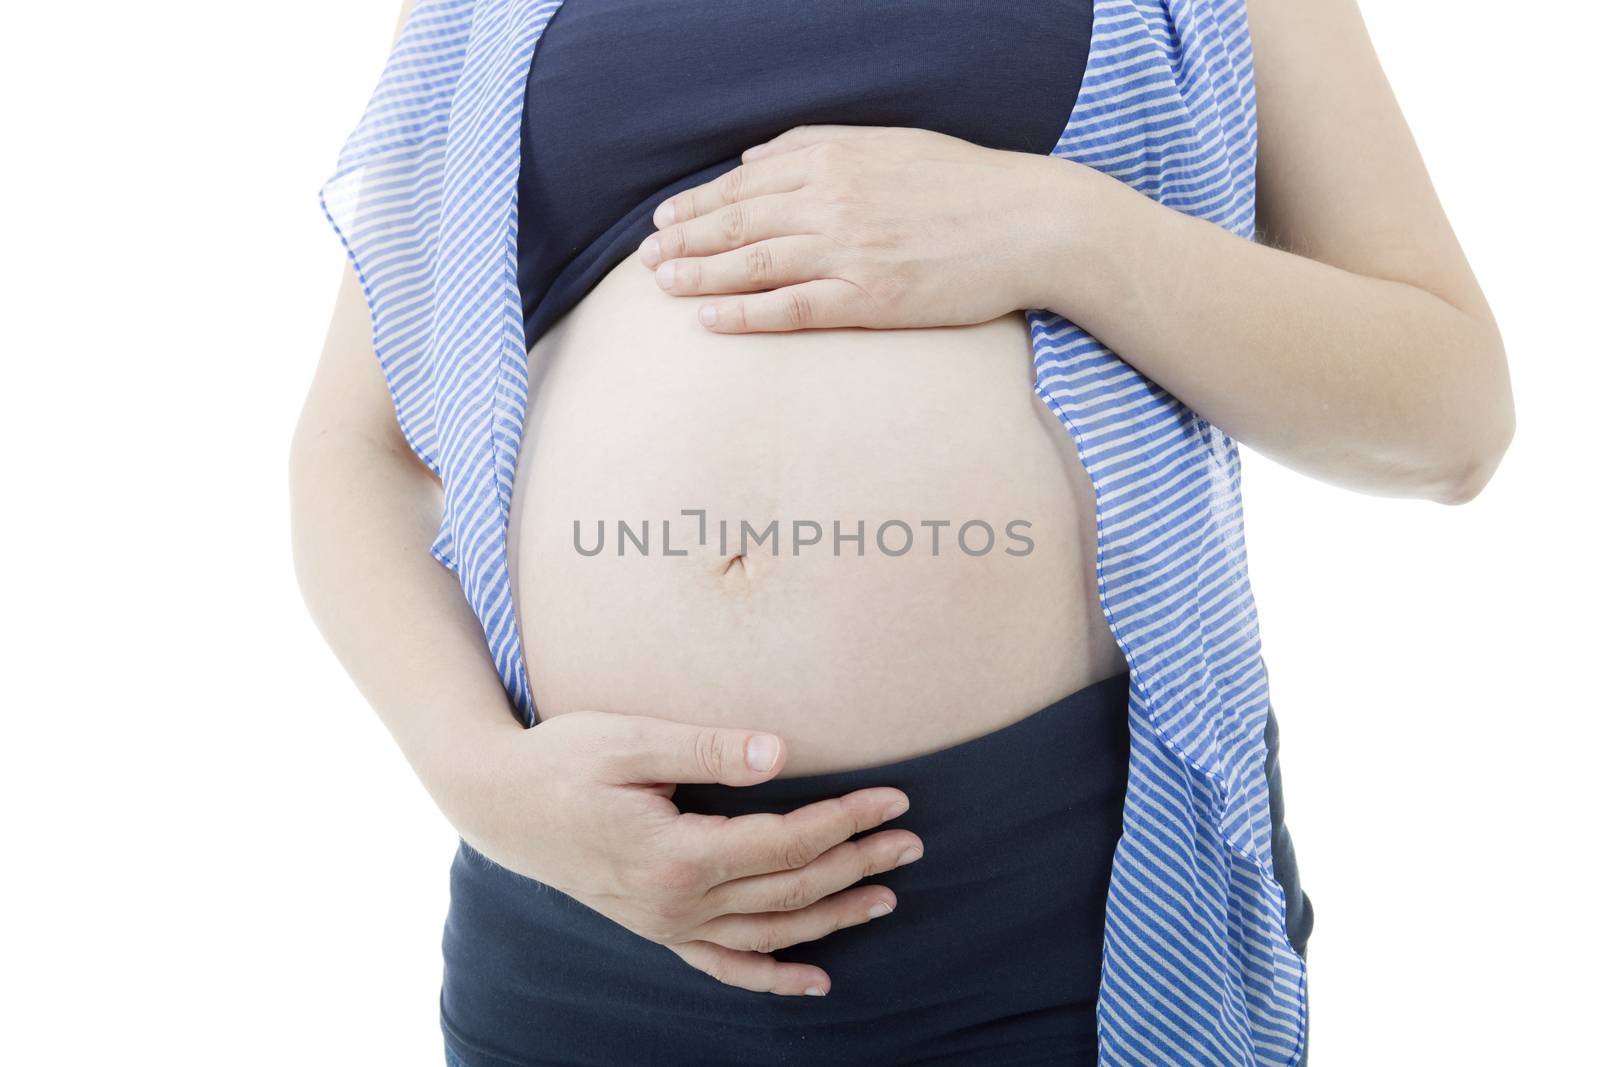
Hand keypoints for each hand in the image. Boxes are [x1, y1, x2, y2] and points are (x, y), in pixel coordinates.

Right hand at [453, 709, 923, 996]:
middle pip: (790, 888)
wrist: (497, 803)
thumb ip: (709, 748)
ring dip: (833, 917)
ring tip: (886, 897)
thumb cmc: (562, 759)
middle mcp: (677, 902)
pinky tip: (816, 982)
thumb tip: (782, 753)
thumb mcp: (629, 739)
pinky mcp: (656, 929)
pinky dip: (772, 976)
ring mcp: (666, 924)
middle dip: (857, 864)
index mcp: (677, 852)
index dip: (844, 821)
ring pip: (769, 932)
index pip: (786, 841)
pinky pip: (724, 966)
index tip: (893, 799)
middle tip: (911, 842)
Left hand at [638, 125, 1064, 331]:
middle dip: (683, 242)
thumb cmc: (964, 183)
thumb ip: (817, 145)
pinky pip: (790, 309)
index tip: (664, 222)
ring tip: (662, 287)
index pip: (744, 183)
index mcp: (834, 158)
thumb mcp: (888, 142)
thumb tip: (753, 158)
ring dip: (698, 277)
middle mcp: (832, 200)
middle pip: (736, 223)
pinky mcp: (869, 299)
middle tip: (646, 260)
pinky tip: (710, 321)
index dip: (697, 205)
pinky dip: (743, 315)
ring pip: (751, 265)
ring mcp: (848, 252)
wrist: (1030, 224)